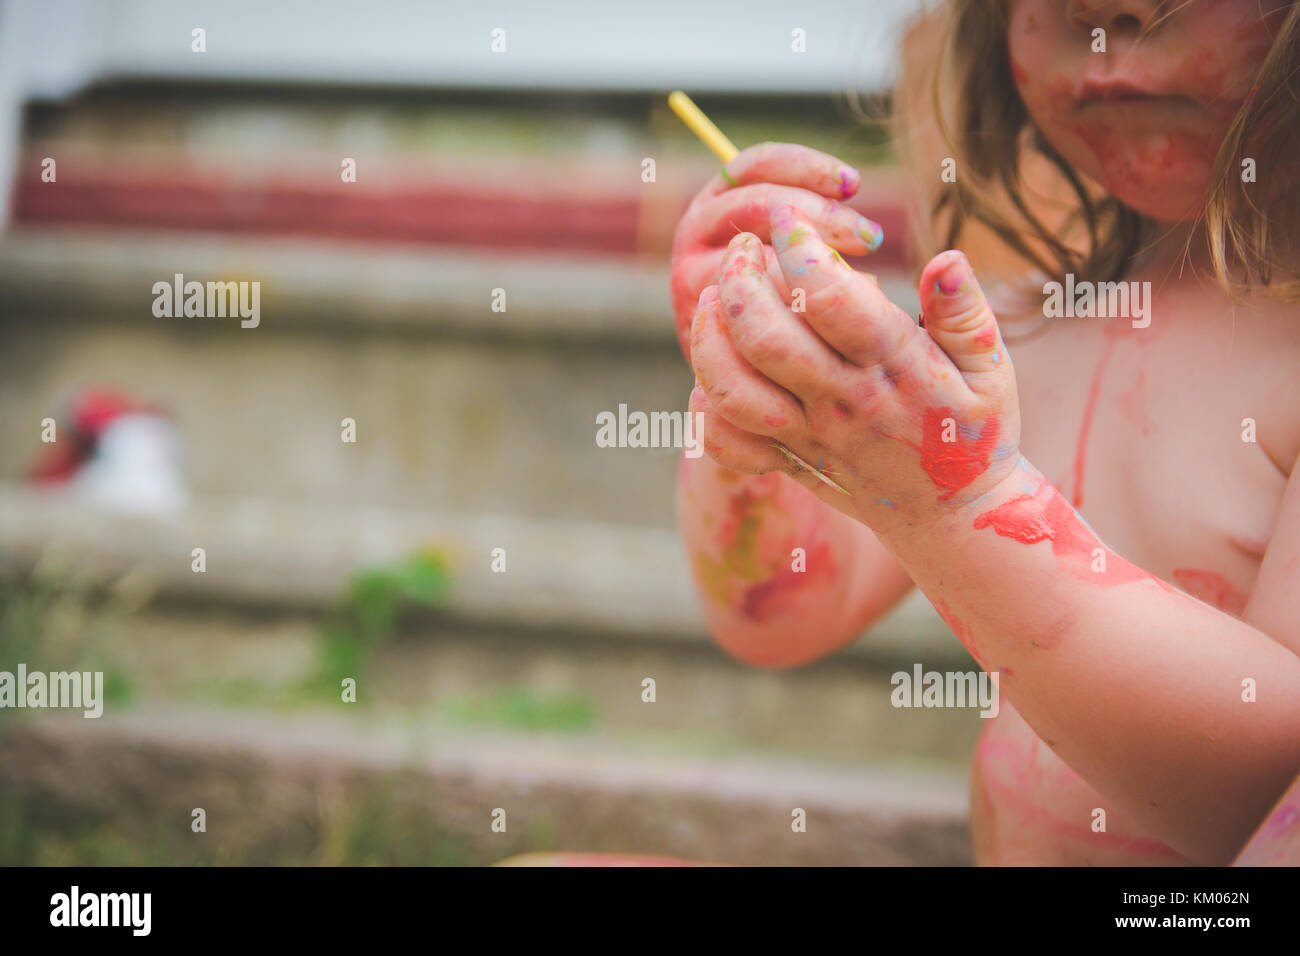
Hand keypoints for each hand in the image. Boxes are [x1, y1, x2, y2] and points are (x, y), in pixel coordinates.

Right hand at [669, 143, 884, 361]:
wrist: (743, 371)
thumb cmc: (783, 298)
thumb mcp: (786, 246)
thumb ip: (802, 216)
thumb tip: (850, 186)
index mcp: (718, 198)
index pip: (756, 165)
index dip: (807, 167)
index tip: (854, 185)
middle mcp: (697, 230)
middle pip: (756, 201)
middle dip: (820, 214)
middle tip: (871, 238)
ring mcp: (693, 274)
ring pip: (757, 256)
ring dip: (813, 266)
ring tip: (865, 283)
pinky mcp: (702, 320)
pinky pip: (755, 306)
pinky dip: (799, 310)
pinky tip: (834, 323)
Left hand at [689, 204, 1022, 534]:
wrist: (951, 519)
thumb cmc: (973, 430)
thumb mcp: (991, 369)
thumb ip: (965, 313)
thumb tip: (947, 259)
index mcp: (896, 368)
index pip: (829, 298)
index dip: (798, 248)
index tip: (788, 217)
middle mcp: (844, 403)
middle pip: (765, 338)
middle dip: (739, 280)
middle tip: (742, 246)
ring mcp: (810, 437)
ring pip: (733, 389)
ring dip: (709, 337)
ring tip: (714, 296)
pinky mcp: (787, 462)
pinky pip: (728, 441)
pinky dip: (705, 406)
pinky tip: (715, 366)